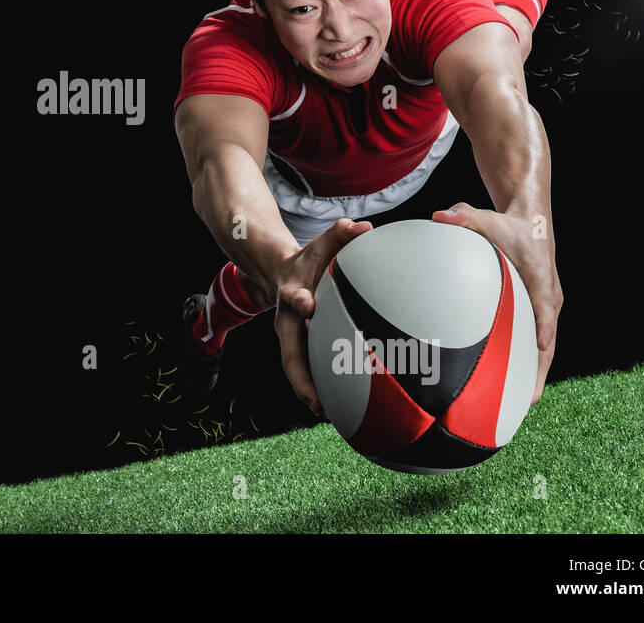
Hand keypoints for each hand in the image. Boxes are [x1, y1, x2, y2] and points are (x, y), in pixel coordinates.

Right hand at [273, 218, 373, 414]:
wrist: (280, 275)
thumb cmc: (309, 261)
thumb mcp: (321, 244)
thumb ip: (341, 234)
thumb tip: (364, 227)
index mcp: (292, 296)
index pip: (293, 298)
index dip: (299, 301)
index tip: (308, 305)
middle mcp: (290, 324)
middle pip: (290, 356)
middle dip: (301, 380)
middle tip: (315, 402)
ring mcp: (295, 341)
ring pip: (299, 372)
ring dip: (311, 395)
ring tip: (331, 417)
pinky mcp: (304, 350)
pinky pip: (312, 373)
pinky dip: (323, 391)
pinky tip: (343, 410)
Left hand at [432, 202, 562, 403]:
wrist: (533, 225)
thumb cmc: (509, 226)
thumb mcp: (487, 218)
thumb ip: (464, 217)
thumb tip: (438, 215)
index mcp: (540, 278)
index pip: (544, 304)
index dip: (543, 324)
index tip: (540, 344)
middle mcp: (549, 297)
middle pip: (548, 339)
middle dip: (541, 370)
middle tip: (529, 400)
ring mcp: (546, 309)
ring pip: (544, 348)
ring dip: (536, 375)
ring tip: (522, 406)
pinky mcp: (539, 314)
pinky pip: (534, 344)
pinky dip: (528, 365)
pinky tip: (512, 389)